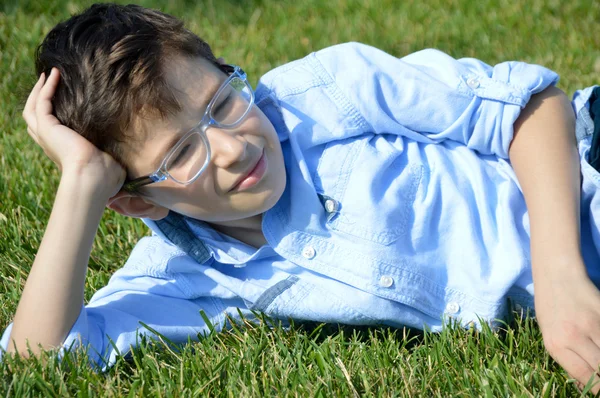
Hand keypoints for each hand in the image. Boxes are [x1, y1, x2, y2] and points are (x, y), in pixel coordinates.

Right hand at [23, 68, 124, 198]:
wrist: (94, 177)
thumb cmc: (106, 177)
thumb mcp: (111, 163)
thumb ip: (116, 157)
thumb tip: (137, 160)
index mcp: (62, 151)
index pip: (48, 132)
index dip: (50, 117)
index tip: (60, 102)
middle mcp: (50, 143)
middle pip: (34, 118)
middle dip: (38, 99)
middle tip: (47, 82)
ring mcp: (46, 134)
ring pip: (32, 108)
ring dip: (38, 90)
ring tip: (48, 74)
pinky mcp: (48, 126)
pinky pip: (42, 101)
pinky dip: (46, 87)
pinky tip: (55, 74)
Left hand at [535, 262, 599, 392]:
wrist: (557, 275)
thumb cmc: (551, 307)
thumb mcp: (549, 333)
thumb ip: (567, 357)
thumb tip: (587, 382)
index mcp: (555, 344)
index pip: (584, 376)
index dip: (598, 388)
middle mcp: (572, 335)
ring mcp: (591, 323)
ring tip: (598, 350)